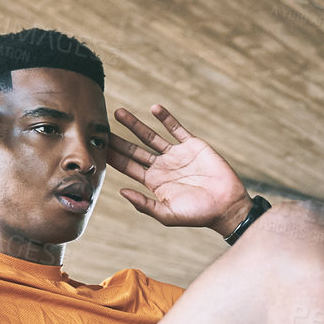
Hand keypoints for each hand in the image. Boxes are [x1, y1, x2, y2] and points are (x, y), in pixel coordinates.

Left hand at [107, 104, 249, 233]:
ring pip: (151, 136)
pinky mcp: (192, 145)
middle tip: (101, 127)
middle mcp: (162, 167)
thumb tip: (121, 192)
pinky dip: (166, 118)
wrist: (226, 205)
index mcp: (154, 183)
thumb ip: (144, 204)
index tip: (98, 147)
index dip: (113, 157)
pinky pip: (176, 128)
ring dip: (135, 125)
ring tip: (119, 112)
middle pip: (134, 149)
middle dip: (118, 139)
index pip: (127, 167)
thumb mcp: (168, 215)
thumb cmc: (198, 215)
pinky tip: (154, 109)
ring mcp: (176, 155)